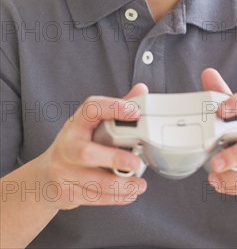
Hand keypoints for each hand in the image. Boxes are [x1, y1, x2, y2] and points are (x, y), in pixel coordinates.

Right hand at [37, 84, 148, 209]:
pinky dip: (114, 198)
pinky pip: (93, 197)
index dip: (113, 108)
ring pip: (92, 182)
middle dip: (114, 158)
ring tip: (140, 184)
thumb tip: (141, 89)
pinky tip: (129, 194)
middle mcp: (66, 146)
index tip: (135, 113)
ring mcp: (63, 171)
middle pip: (87, 153)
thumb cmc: (76, 145)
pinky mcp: (65, 192)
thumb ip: (116, 108)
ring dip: (120, 185)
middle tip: (137, 162)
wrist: (44, 177)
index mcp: (76, 124)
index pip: (91, 109)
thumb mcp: (91, 124)